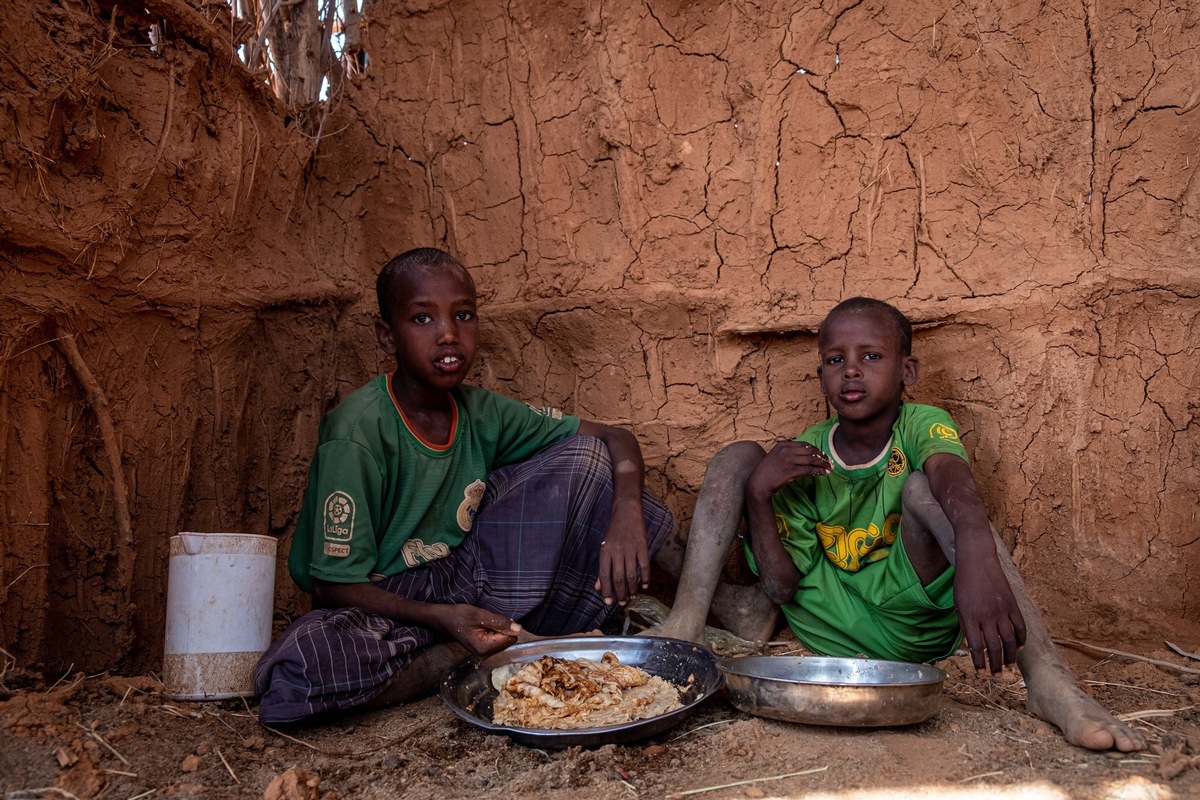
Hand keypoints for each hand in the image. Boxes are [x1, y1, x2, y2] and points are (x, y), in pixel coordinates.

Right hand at [436, 604, 521, 656]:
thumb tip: (519, 629)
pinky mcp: (483, 651)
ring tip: (483, 625)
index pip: (510, 638)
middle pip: (508, 641)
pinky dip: (493, 633)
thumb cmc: (459, 615)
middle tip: (486, 622)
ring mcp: (483, 654)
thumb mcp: (480, 615)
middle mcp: (485, 654)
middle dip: (502, 629)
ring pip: (503, 641)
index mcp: (484, 647)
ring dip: (497, 630)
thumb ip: (501, 622)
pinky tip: (482, 628)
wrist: (444, 620)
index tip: (492, 620)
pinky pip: (497, 641)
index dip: (505, 626)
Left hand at [594, 502, 649, 605]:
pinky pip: (644, 566)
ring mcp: (630, 549)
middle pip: (618, 578)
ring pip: (631, 575)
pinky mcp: (642, 546)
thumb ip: (602, 568)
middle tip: (622, 603)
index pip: (604, 576)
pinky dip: (645, 578)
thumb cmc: (614, 531)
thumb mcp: (604, 547)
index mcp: (605, 552)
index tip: (608, 602)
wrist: (626, 511)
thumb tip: (598, 587)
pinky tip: (644, 586)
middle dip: (620, 593)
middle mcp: (617, 552)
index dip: (606, 590)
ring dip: (632, 589)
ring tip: (632, 597)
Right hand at [747, 440, 830, 499]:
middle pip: (810, 451)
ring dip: (823, 463)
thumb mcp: (776, 456)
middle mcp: (786, 450)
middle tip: (830, 461)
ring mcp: (788, 460)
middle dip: (822, 456)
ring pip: (812, 459)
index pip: (805, 445)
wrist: (758, 483)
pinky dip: (819, 471)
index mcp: (783, 445)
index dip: (816, 450)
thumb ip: (788, 452)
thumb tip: (805, 454)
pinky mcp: (790, 471)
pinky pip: (809, 470)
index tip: (823, 455)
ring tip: (829, 468)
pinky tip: (824, 473)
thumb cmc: (767, 471)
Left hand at [952, 540, 1026, 673]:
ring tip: (1008, 666)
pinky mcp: (1013, 604)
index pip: (976, 646)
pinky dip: (1021, 639)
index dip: (979, 661)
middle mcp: (987, 615)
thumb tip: (972, 646)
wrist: (977, 559)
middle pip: (994, 647)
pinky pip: (1020, 626)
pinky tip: (1018, 647)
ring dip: (1010, 656)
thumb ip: (965, 625)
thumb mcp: (958, 604)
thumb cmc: (964, 582)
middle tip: (996, 676)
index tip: (980, 672)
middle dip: (995, 664)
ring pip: (1009, 640)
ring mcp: (1002, 610)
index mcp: (970, 616)